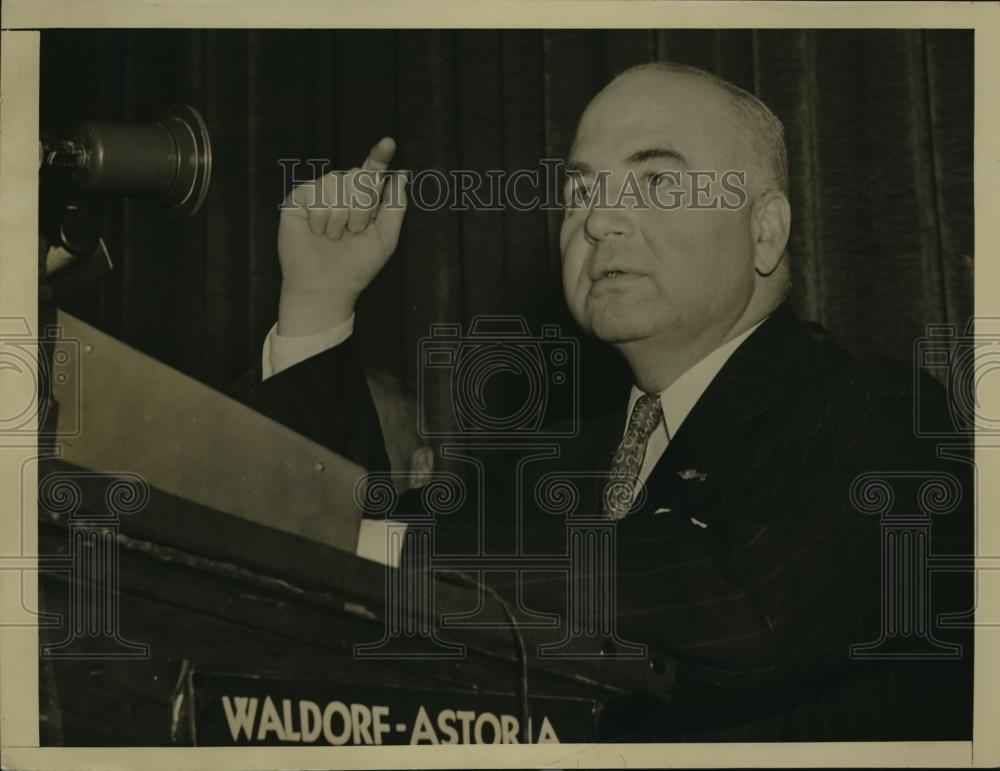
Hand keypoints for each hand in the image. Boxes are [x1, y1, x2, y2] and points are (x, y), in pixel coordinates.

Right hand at [276, 137, 406, 335]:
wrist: (327, 286)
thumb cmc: (357, 266)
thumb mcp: (386, 237)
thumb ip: (396, 205)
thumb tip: (402, 173)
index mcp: (362, 199)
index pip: (372, 171)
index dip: (379, 155)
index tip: (388, 143)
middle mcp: (340, 192)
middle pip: (359, 175)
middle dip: (362, 207)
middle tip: (353, 232)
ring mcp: (319, 193)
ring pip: (337, 182)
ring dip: (341, 216)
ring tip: (333, 236)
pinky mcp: (298, 199)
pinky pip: (317, 193)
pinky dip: (321, 218)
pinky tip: (316, 232)